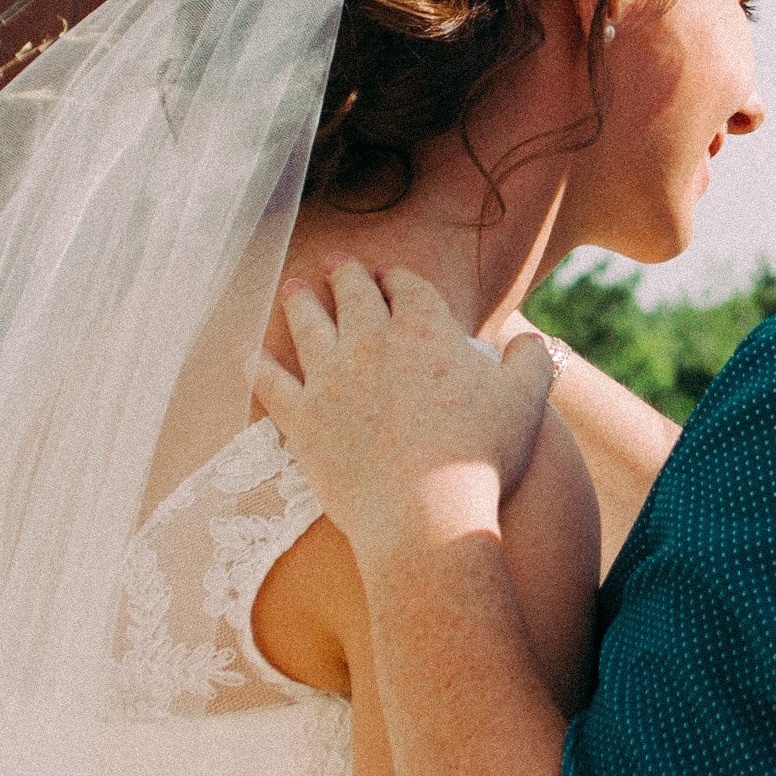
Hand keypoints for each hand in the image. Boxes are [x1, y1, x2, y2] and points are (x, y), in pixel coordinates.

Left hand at [253, 259, 554, 569]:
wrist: (426, 513)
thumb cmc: (481, 457)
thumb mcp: (527, 401)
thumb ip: (530, 361)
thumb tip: (530, 339)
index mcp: (425, 330)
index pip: (406, 286)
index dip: (396, 276)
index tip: (388, 274)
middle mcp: (371, 342)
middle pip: (352, 292)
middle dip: (344, 273)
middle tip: (336, 262)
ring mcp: (330, 378)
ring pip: (307, 323)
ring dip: (299, 301)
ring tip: (294, 288)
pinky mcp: (301, 419)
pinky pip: (270, 382)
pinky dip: (255, 365)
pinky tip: (245, 353)